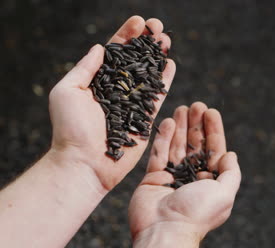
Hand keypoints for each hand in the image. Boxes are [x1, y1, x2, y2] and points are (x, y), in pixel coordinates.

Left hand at [47, 16, 175, 191]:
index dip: (127, 36)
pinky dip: (165, 80)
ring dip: (158, 56)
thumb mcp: (67, 92)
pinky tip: (170, 64)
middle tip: (157, 27)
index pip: (115, 53)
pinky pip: (157, 96)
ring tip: (166, 39)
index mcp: (97, 82)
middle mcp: (116, 90)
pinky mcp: (145, 119)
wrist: (84, 163)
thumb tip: (100, 48)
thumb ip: (85, 69)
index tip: (139, 21)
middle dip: (146, 42)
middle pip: (135, 60)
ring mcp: (132, 104)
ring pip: (149, 74)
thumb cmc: (70, 129)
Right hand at [128, 102, 241, 240]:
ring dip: (180, 127)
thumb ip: (231, 172)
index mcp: (211, 182)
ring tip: (182, 107)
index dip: (213, 130)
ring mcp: (172, 177)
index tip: (211, 112)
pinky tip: (167, 122)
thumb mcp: (225, 192)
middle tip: (196, 105)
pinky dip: (162, 138)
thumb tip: (231, 155)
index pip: (214, 150)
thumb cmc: (198, 213)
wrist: (165, 230)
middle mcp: (192, 178)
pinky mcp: (153, 177)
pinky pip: (158, 154)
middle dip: (196, 125)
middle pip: (195, 145)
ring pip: (176, 146)